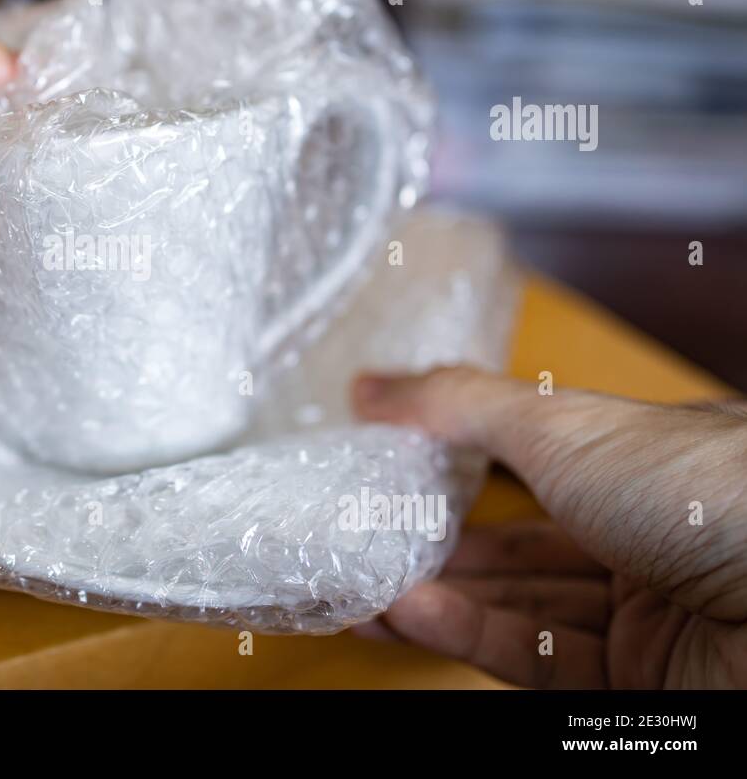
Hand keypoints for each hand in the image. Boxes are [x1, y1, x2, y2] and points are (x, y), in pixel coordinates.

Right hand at [352, 366, 746, 687]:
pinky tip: (411, 613)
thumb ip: (459, 406)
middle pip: (525, 548)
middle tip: (363, 543)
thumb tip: (371, 386)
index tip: (395, 472)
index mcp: (648, 464)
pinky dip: (471, 637)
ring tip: (365, 586)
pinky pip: (541, 659)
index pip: (538, 466)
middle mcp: (652, 539)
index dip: (464, 470)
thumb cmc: (706, 490)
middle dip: (439, 547)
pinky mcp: (642, 684)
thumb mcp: (561, 425)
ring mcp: (650, 617)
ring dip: (440, 598)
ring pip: (523, 608)